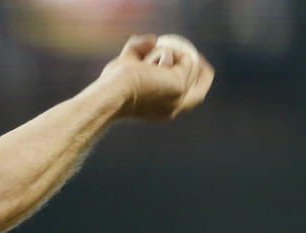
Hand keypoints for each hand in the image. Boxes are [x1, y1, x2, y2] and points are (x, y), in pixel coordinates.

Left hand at [99, 34, 213, 119]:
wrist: (110, 94)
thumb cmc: (111, 85)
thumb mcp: (126, 66)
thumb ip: (137, 49)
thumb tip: (153, 40)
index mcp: (162, 111)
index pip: (185, 99)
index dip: (189, 81)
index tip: (186, 63)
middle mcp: (174, 108)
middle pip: (200, 92)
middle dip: (203, 74)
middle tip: (197, 56)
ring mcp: (178, 98)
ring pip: (192, 70)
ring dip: (178, 55)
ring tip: (157, 52)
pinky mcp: (178, 85)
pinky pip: (187, 61)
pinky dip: (176, 51)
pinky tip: (161, 51)